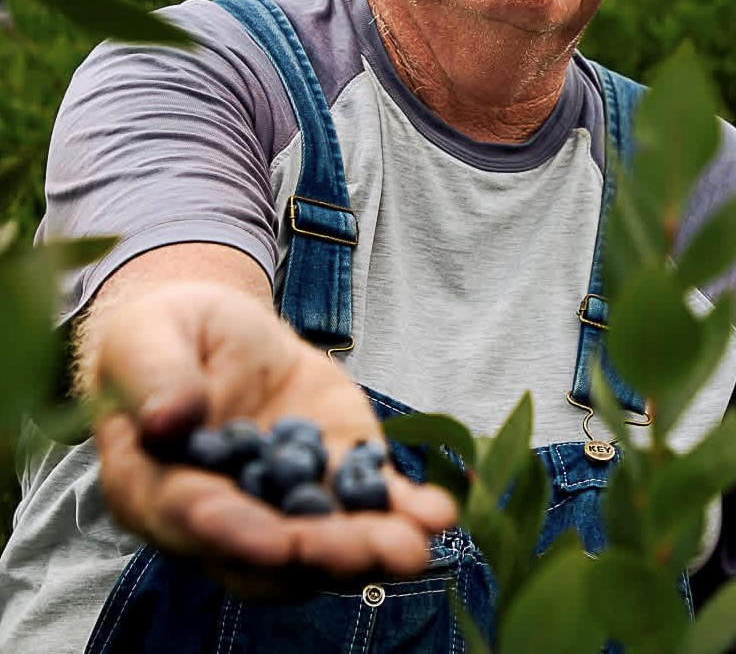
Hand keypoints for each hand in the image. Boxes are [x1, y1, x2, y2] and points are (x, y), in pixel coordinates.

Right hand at [92, 280, 456, 598]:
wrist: (214, 330)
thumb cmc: (164, 336)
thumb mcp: (150, 338)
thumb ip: (156, 376)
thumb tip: (167, 419)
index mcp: (154, 488)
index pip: (192, 519)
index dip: (233, 534)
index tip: (276, 540)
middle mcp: (220, 512)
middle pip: (267, 552)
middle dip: (319, 554)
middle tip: (366, 551)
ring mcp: (282, 497)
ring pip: (323, 539)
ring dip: (368, 547)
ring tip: (412, 546)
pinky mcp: (331, 471)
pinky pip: (366, 499)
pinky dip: (402, 510)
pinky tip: (435, 513)